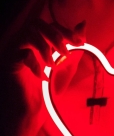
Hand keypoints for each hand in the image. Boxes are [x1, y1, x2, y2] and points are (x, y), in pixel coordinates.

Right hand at [0, 14, 84, 135]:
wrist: (36, 111)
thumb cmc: (50, 89)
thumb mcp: (67, 65)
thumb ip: (75, 46)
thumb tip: (83, 24)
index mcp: (38, 41)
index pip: (50, 25)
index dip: (66, 31)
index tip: (80, 42)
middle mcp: (24, 43)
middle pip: (36, 23)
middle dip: (55, 35)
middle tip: (66, 52)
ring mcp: (14, 51)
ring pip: (27, 34)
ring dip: (44, 48)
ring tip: (53, 66)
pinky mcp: (9, 63)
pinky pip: (21, 54)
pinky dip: (35, 64)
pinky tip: (42, 78)